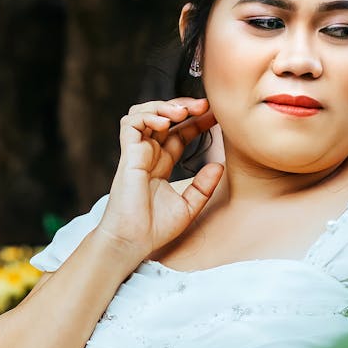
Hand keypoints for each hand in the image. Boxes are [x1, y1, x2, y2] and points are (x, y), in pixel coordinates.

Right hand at [96, 97, 223, 266]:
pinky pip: (132, 124)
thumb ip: (204, 186)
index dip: (196, 121)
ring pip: (145, 114)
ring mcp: (137, 153)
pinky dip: (147, 116)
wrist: (135, 241)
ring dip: (164, 107)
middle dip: (184, 107)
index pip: (180, 133)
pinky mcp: (127, 155)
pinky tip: (165, 123)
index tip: (215, 116)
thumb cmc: (156, 228)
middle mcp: (149, 155)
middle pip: (164, 118)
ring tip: (183, 112)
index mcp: (162, 164)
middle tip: (204, 106)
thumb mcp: (190, 206)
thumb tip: (219, 165)